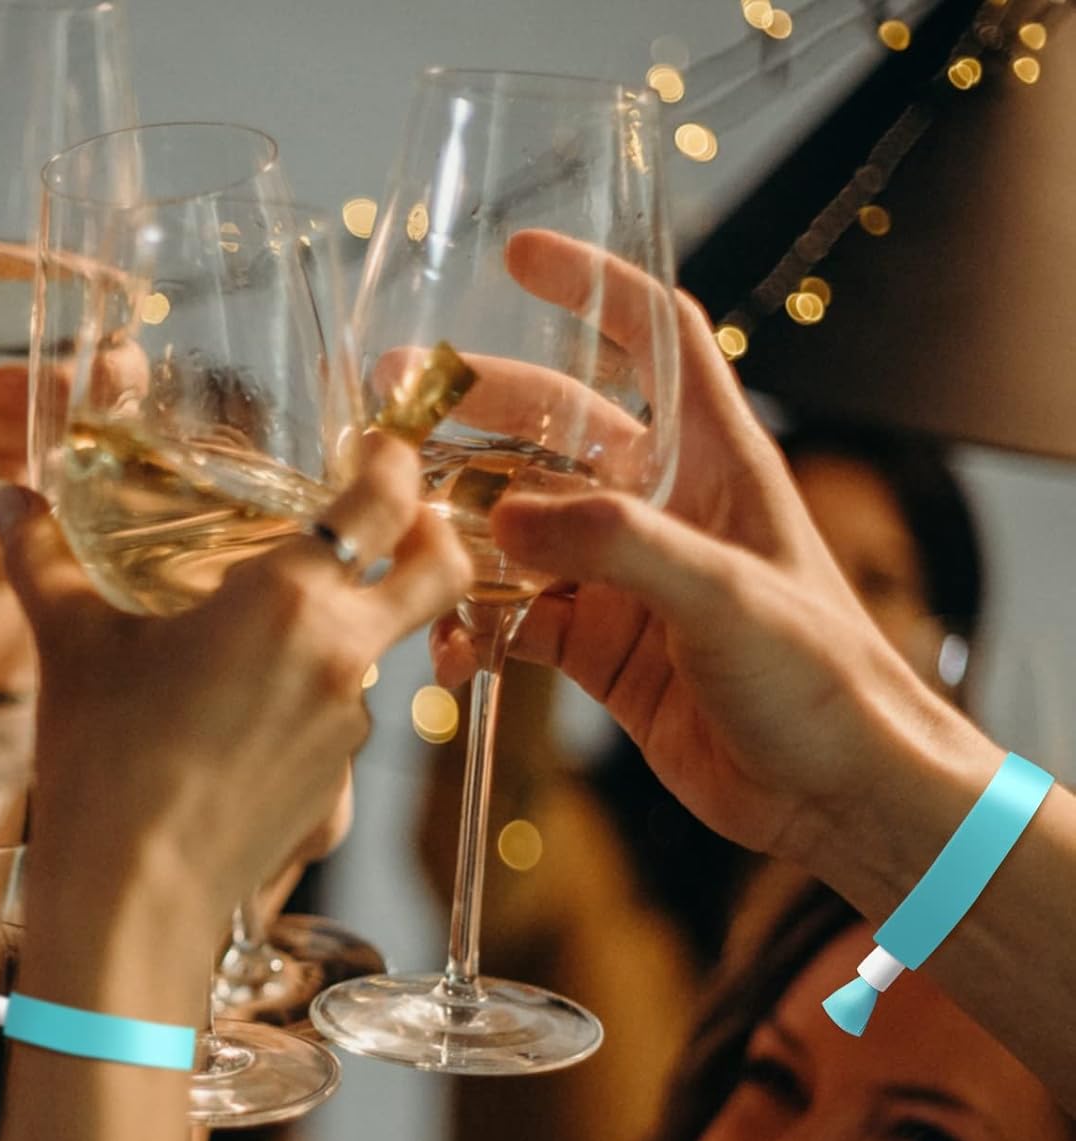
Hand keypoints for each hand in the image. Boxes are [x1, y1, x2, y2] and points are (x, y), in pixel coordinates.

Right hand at [0, 432, 470, 932]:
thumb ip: (43, 556)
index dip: (396, 460)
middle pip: (439, 573)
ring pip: (383, 650)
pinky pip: (346, 718)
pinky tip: (242, 720)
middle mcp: (345, 654)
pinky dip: (313, 701)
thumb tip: (7, 498)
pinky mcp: (343, 784)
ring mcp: (354, 726)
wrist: (136, 895)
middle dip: (432, 534)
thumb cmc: (106, 760)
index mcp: (293, 598)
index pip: (387, 499)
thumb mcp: (72, 644)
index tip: (382, 445)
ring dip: (347, 628)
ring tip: (260, 642)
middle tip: (395, 519)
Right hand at [432, 229, 941, 868]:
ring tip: (400, 535)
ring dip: (460, 529)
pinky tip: (451, 650)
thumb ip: (619, 548)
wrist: (833, 792)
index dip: (594, 288)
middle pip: (554, 429)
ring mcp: (624, 578)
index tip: (520, 260)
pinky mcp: (600, 646)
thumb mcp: (727, 596)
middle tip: (395, 401)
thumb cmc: (821, 678)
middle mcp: (663, 507)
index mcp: (714, 461)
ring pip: (520, 529)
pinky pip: (516, 619)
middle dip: (476, 411)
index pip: (658, 338)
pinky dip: (477, 629)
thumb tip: (504, 522)